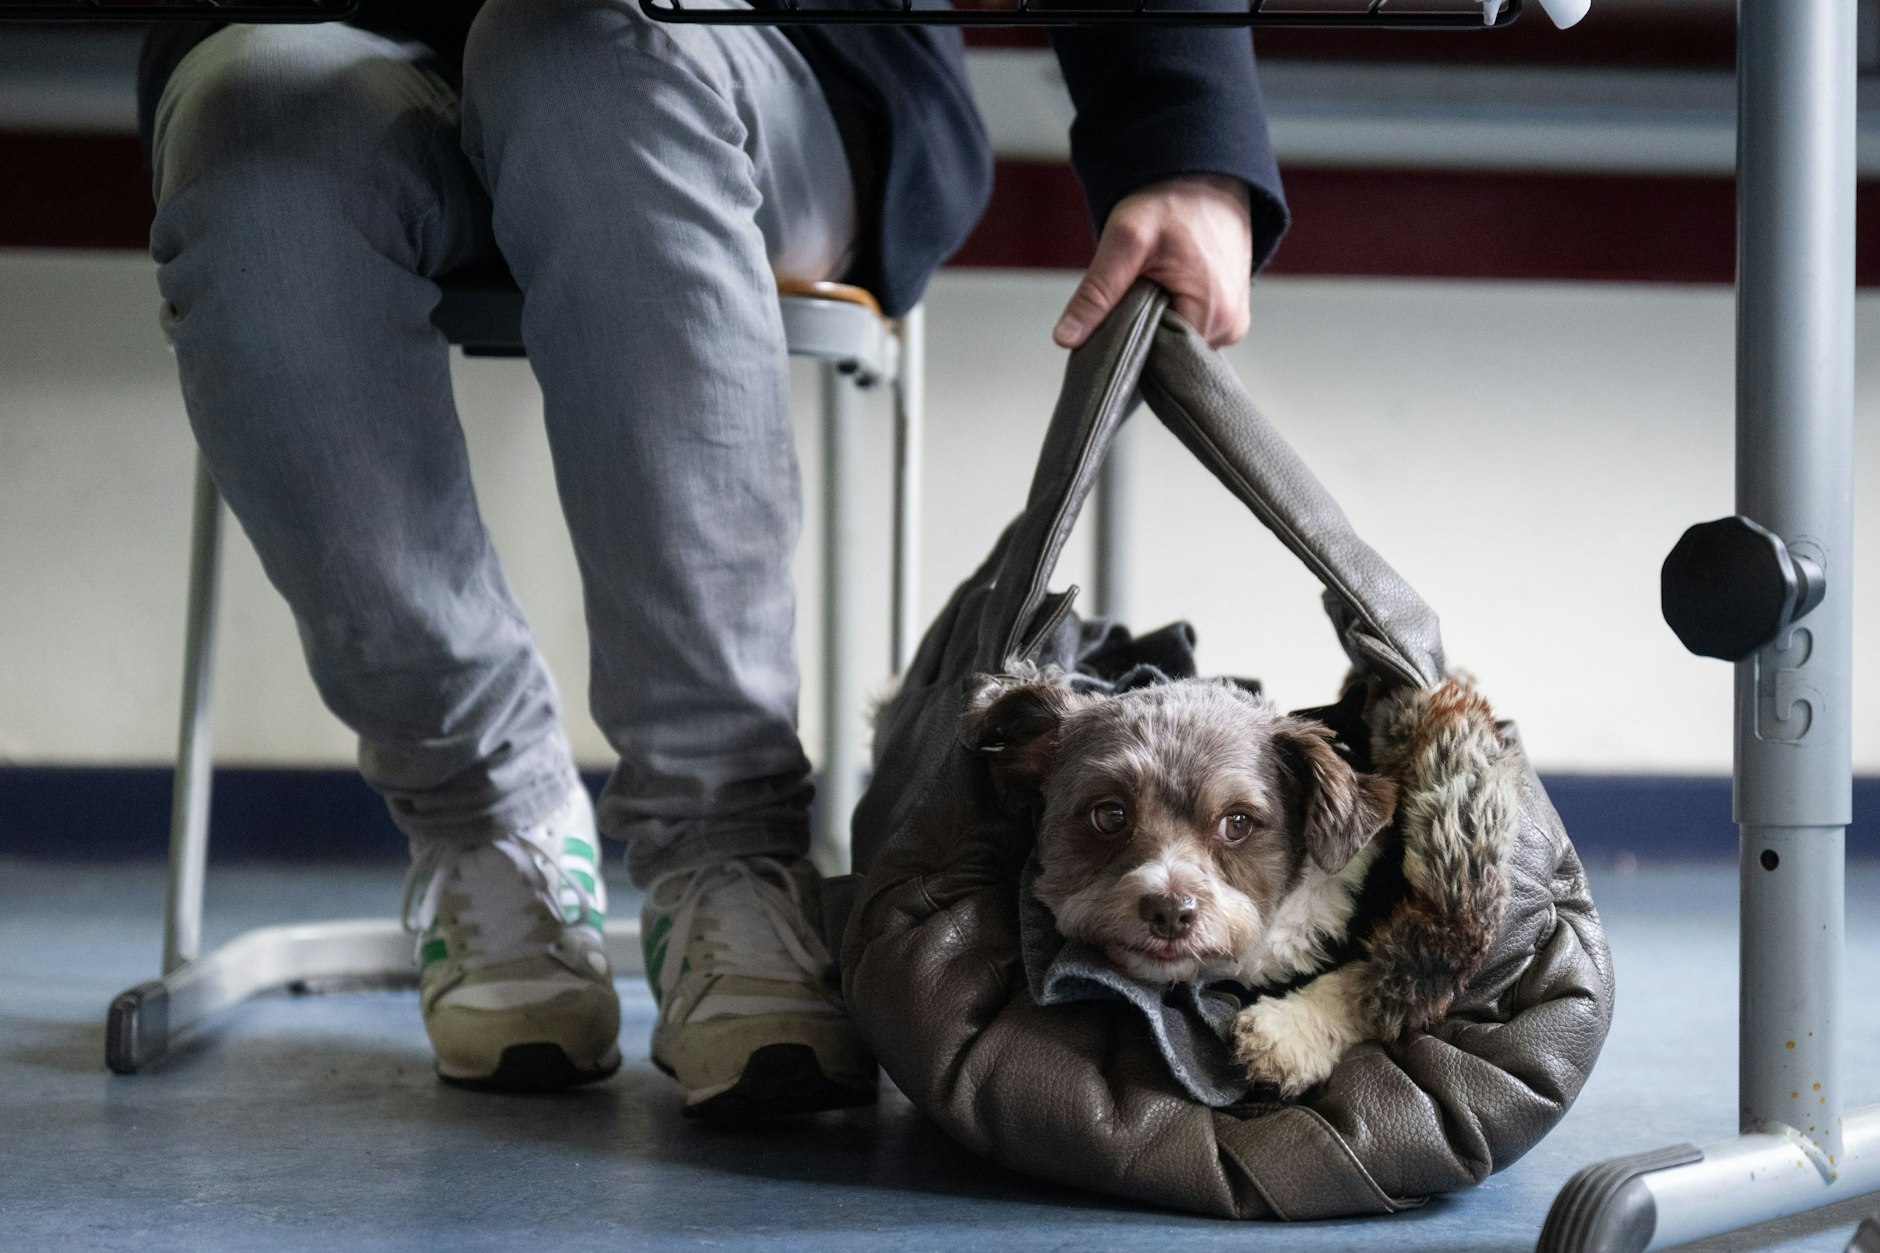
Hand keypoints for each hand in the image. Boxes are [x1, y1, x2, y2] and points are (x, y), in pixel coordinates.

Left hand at [1053, 174, 1253, 350]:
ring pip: (1177, 342)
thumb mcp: (1125, 240)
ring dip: (1154, 325)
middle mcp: (1230, 329)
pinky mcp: (1229, 312)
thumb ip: (1096, 293)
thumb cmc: (1172, 199)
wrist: (1205, 171)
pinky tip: (1160, 292)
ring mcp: (1232, 322)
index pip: (1158, 362)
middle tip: (1127, 297)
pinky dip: (1169, 316)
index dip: (1128, 348)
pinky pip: (1189, 329)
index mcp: (1212, 317)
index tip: (1110, 325)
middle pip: (1168, 355)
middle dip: (1140, 335)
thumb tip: (1066, 338)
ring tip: (1146, 289)